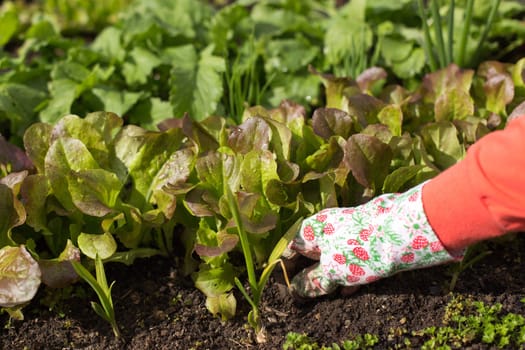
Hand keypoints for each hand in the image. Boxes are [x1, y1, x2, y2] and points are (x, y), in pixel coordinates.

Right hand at [284, 183, 458, 297]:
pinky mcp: (365, 240)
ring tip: (325, 296)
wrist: (403, 232)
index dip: (285, 268)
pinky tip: (348, 291)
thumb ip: (313, 282)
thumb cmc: (358, 249)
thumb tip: (296, 291)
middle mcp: (328, 227)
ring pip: (331, 256)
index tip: (285, 287)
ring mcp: (348, 232)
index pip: (290, 248)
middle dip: (307, 274)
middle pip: (311, 252)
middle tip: (305, 295)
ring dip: (327, 276)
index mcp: (312, 229)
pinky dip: (346, 273)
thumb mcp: (333, 271)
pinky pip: (349, 258)